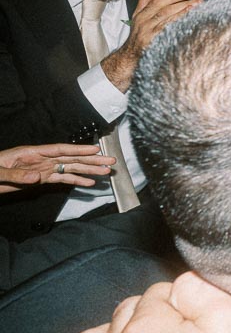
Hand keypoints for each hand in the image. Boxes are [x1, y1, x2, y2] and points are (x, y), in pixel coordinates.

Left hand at [0, 143, 115, 193]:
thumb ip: (17, 175)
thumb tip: (38, 177)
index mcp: (31, 153)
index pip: (59, 150)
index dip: (78, 150)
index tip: (95, 150)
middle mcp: (41, 160)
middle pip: (71, 159)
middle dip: (91, 160)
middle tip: (110, 161)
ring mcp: (42, 170)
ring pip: (70, 169)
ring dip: (88, 170)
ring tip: (105, 172)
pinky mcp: (41, 180)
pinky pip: (62, 180)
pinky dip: (76, 181)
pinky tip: (89, 183)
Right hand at [101, 0, 201, 91]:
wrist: (130, 57)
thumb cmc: (138, 35)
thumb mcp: (138, 16)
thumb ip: (145, 1)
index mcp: (141, 15)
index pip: (158, 1)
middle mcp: (144, 24)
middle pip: (165, 11)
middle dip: (183, 4)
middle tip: (198, 1)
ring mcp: (149, 35)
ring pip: (168, 21)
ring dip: (184, 14)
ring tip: (197, 9)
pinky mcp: (155, 44)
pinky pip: (170, 34)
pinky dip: (180, 28)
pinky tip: (191, 24)